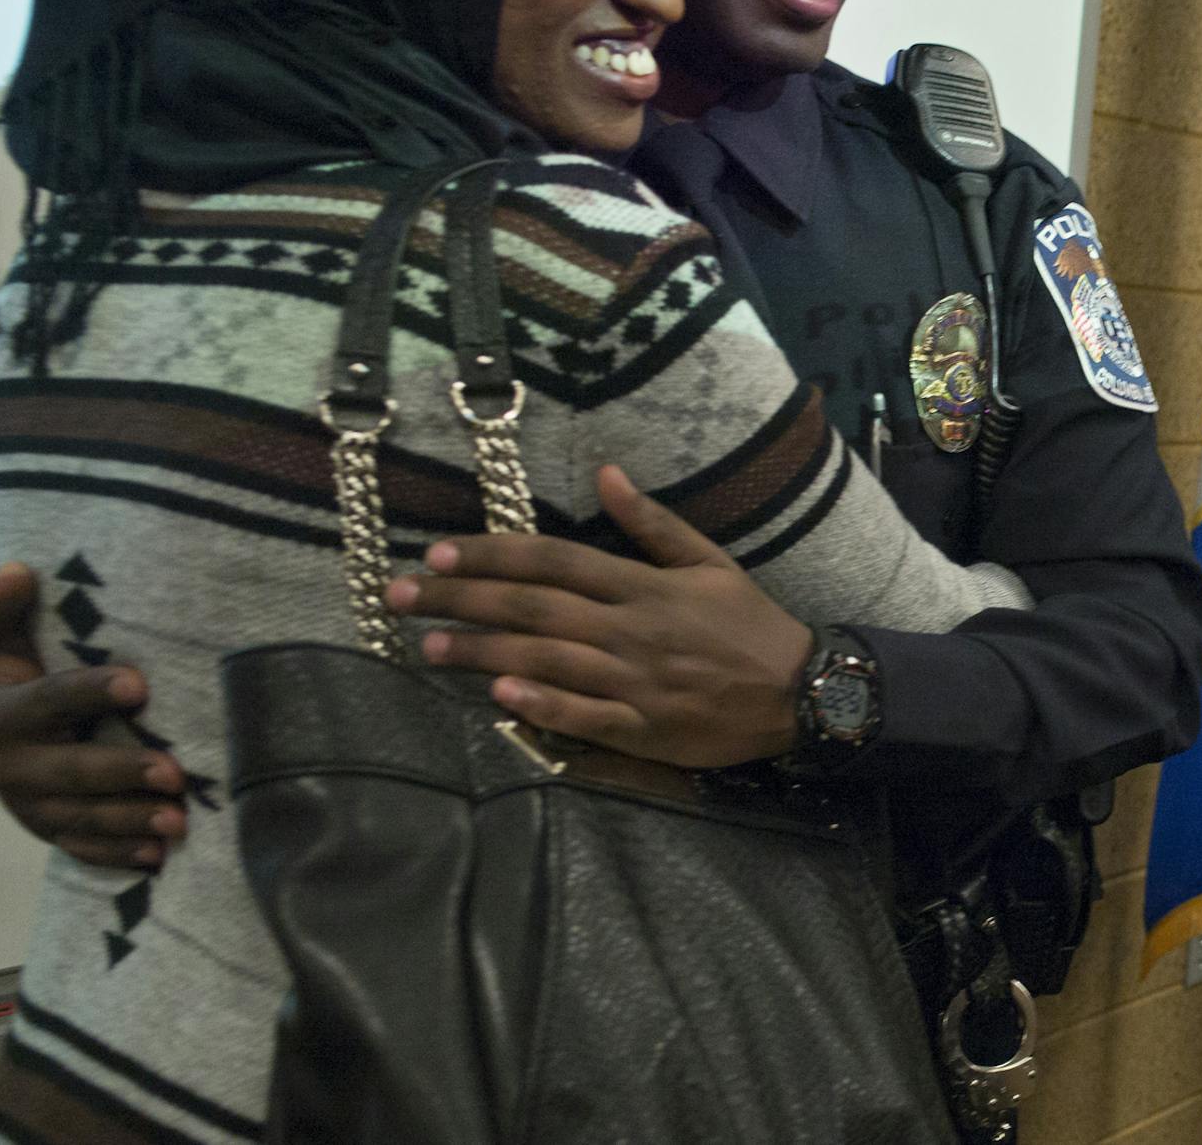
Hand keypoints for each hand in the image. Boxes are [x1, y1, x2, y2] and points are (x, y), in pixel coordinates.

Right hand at [0, 563, 185, 867]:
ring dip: (128, 823)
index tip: (138, 684)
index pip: (48, 702)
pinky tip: (157, 859)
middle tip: (174, 774)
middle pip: (69, 773)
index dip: (90, 693)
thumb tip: (17, 573)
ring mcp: (29, 802)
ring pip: (79, 818)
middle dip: (121, 774)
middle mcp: (9, 766)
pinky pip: (80, 845)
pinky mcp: (48, 823)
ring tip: (177, 823)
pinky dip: (116, 854)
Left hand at [387, 466, 814, 767]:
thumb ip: (651, 522)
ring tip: (427, 647)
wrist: (801, 692)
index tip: (438, 552)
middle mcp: (631, 629)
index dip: (492, 554)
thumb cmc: (748, 624)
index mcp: (643, 585)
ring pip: (546, 660)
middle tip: (401, 597)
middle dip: (461, 601)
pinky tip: (499, 696)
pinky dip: (542, 703)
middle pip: (533, 607)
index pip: (553, 560)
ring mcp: (635, 681)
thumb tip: (604, 472)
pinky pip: (584, 716)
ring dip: (482, 653)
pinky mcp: (643, 729)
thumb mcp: (708, 561)